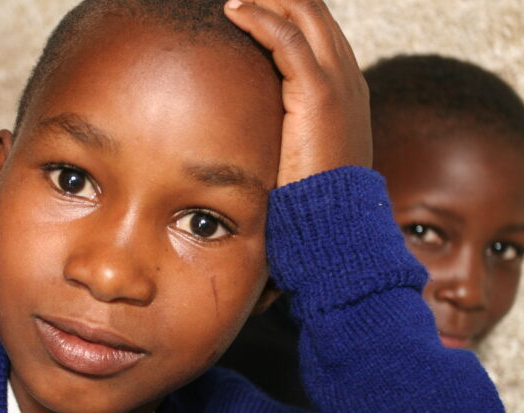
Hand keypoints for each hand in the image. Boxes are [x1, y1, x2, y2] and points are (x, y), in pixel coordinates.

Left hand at [224, 0, 371, 185]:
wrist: (333, 221)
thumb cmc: (312, 196)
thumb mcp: (303, 155)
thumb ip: (290, 131)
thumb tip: (259, 133)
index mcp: (346, 90)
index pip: (319, 32)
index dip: (288, 10)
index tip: (254, 3)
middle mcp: (348, 77)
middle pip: (315, 12)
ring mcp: (338, 82)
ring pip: (304, 15)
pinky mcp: (319, 93)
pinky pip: (287, 38)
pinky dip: (260, 18)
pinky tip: (235, 11)